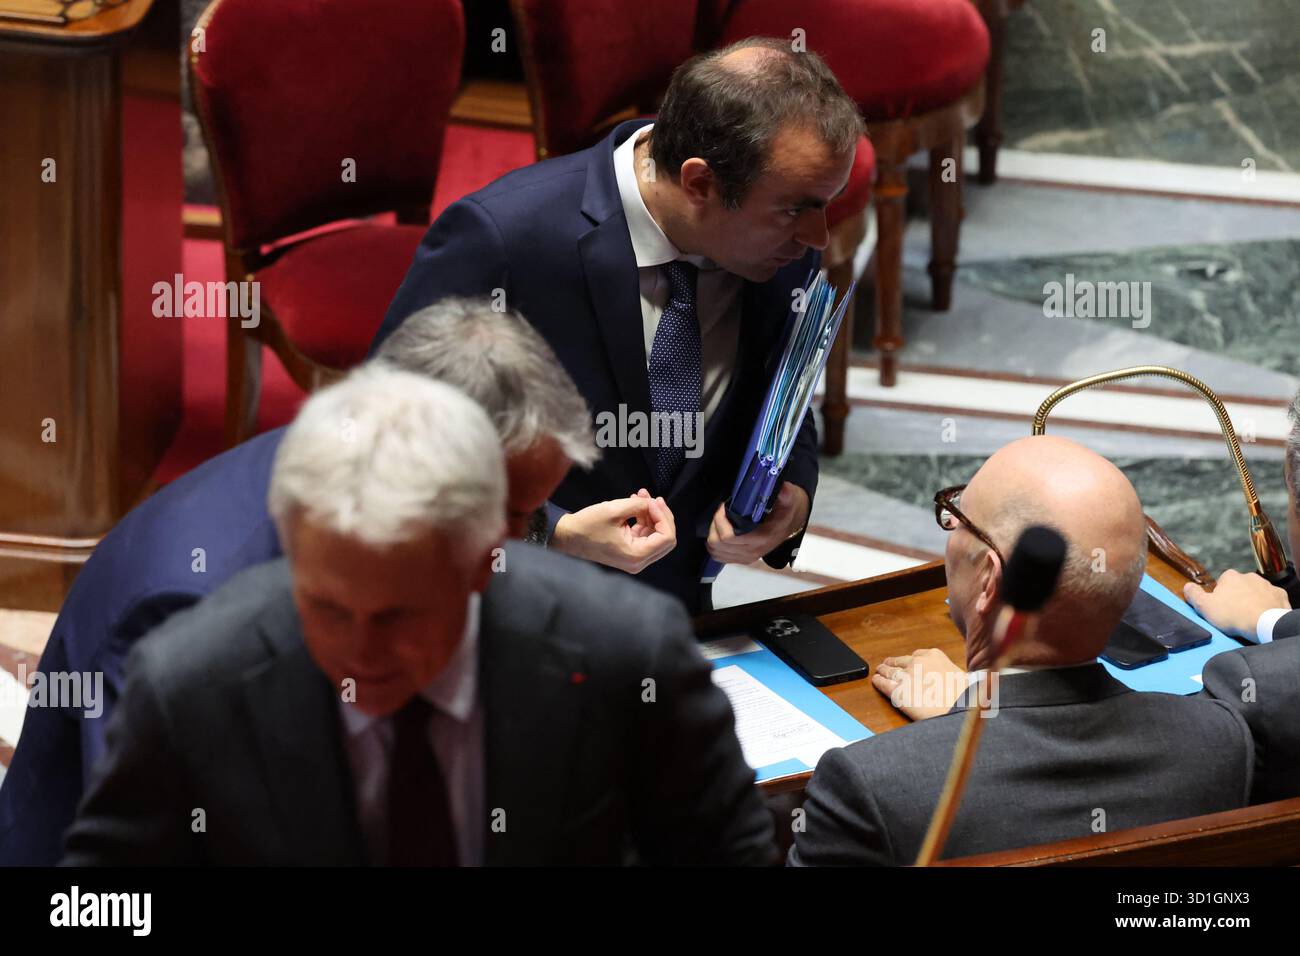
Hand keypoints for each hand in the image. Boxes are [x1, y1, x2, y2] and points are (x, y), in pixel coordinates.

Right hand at [551, 491, 676, 573]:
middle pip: (665, 539)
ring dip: (652, 514)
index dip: (663, 516)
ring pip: (656, 535)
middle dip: (661, 515)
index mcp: (637, 555)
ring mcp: (634, 557)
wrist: (567, 536)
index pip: (667, 538)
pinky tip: (636, 503)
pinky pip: (645, 535)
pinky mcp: (629, 551)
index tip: (652, 501)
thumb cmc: (587, 525)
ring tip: (641, 495)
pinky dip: (644, 519)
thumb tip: (652, 502)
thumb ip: (639, 505)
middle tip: (653, 498)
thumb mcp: (614, 510)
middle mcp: (639, 561)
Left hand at [706, 482, 809, 565]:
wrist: (791, 523)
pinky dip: (715, 545)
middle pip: (717, 544)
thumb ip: (786, 494)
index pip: (728, 537)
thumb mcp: (790, 499)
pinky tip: (721, 532)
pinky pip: (719, 556)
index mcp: (762, 538)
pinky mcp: (742, 559)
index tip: (724, 506)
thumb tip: (784, 489)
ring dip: (713, 534)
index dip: (720, 520)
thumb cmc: (786, 510)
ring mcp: (746, 557)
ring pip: (715, 551)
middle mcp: (753, 551)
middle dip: (714, 525)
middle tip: (721, 512)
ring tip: (721, 521)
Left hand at [871, 648, 965, 720]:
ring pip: (889, 671)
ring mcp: (906, 676)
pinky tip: (876, 681)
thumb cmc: (965, 696)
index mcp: (934, 656)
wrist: (960, 710)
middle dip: (893, 663)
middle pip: (900, 661)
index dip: (909, 660)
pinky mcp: (898, 691)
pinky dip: (878, 682)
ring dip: (883, 671)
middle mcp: (917, 663)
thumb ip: (948, 673)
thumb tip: (947, 679)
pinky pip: (884, 684)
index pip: (916, 655)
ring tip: (879, 672)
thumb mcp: (960, 676)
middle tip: (887, 665)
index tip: (907, 662)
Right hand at [1183, 569, 1290, 639]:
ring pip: (1256, 592)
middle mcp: (1249, 576)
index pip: (1222, 583)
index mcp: (1230, 576)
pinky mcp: (1279, 595)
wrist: (1264, 624)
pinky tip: (1262, 616)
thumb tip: (1187, 586)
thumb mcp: (1204, 606)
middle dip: (1238, 597)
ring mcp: (1266, 585)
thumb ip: (1193, 594)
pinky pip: (1271, 599)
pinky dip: (1267, 606)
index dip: (1220, 596)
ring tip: (1249, 617)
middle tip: (1234, 614)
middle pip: (1240, 587)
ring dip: (1252, 601)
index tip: (1221, 608)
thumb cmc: (1234, 615)